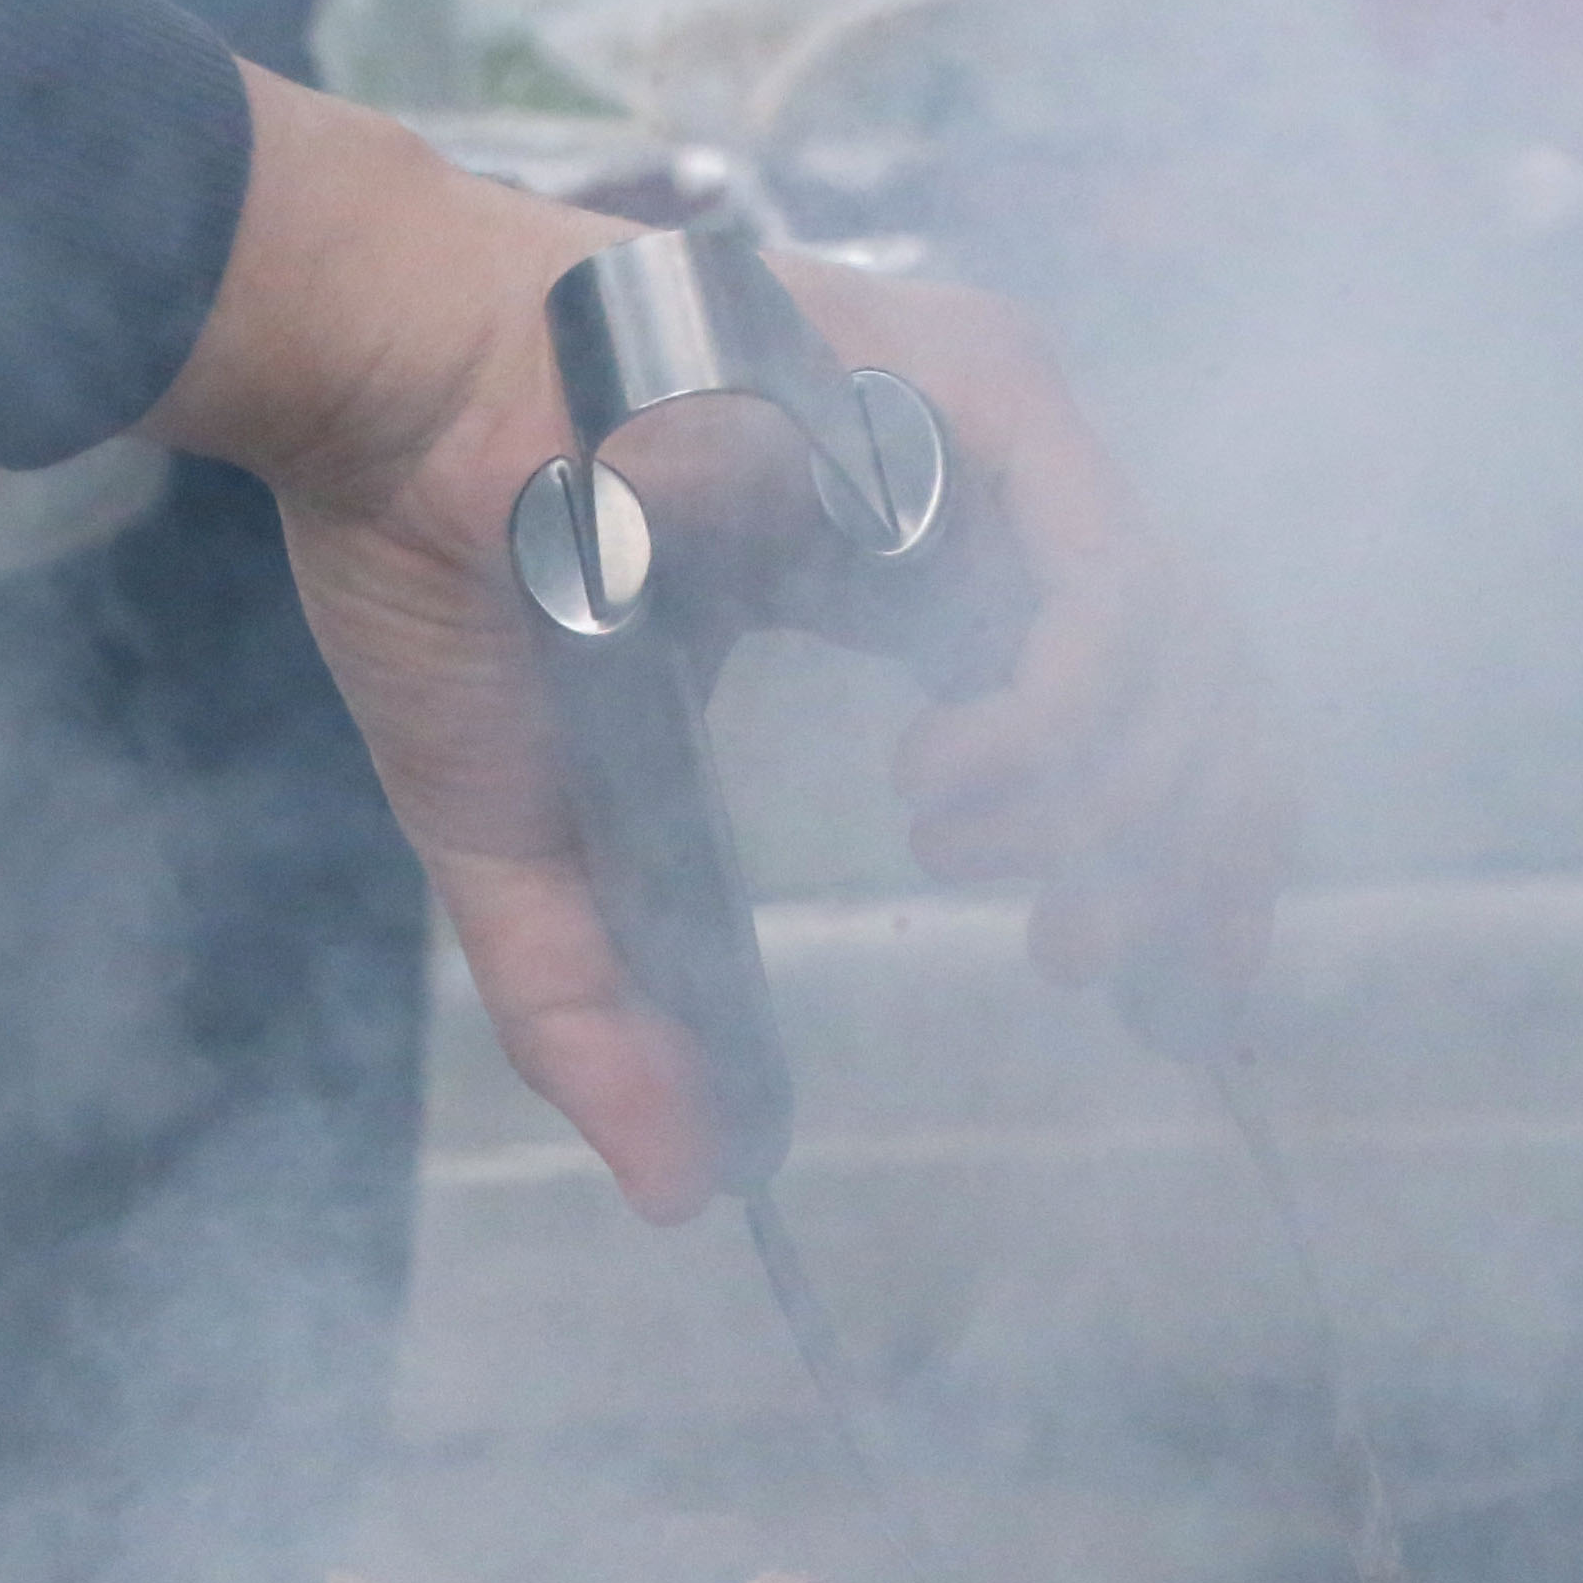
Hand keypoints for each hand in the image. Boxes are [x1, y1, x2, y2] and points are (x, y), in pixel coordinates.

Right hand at [152, 71, 1292, 1223]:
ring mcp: (978, 440)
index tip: (1164, 992)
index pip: (1121, 716)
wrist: (382, 410)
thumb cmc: (438, 578)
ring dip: (1102, 800)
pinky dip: (1065, 717)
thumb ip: (605, 1019)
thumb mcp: (533, 854)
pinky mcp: (974, 392)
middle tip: (1079, 961)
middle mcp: (963, 499)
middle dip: (1189, 860)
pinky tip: (946, 772)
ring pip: (1186, 643)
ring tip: (950, 847)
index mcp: (891, 579)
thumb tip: (675, 1190)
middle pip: (1201, 689)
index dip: (1179, 863)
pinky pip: (1116, 583)